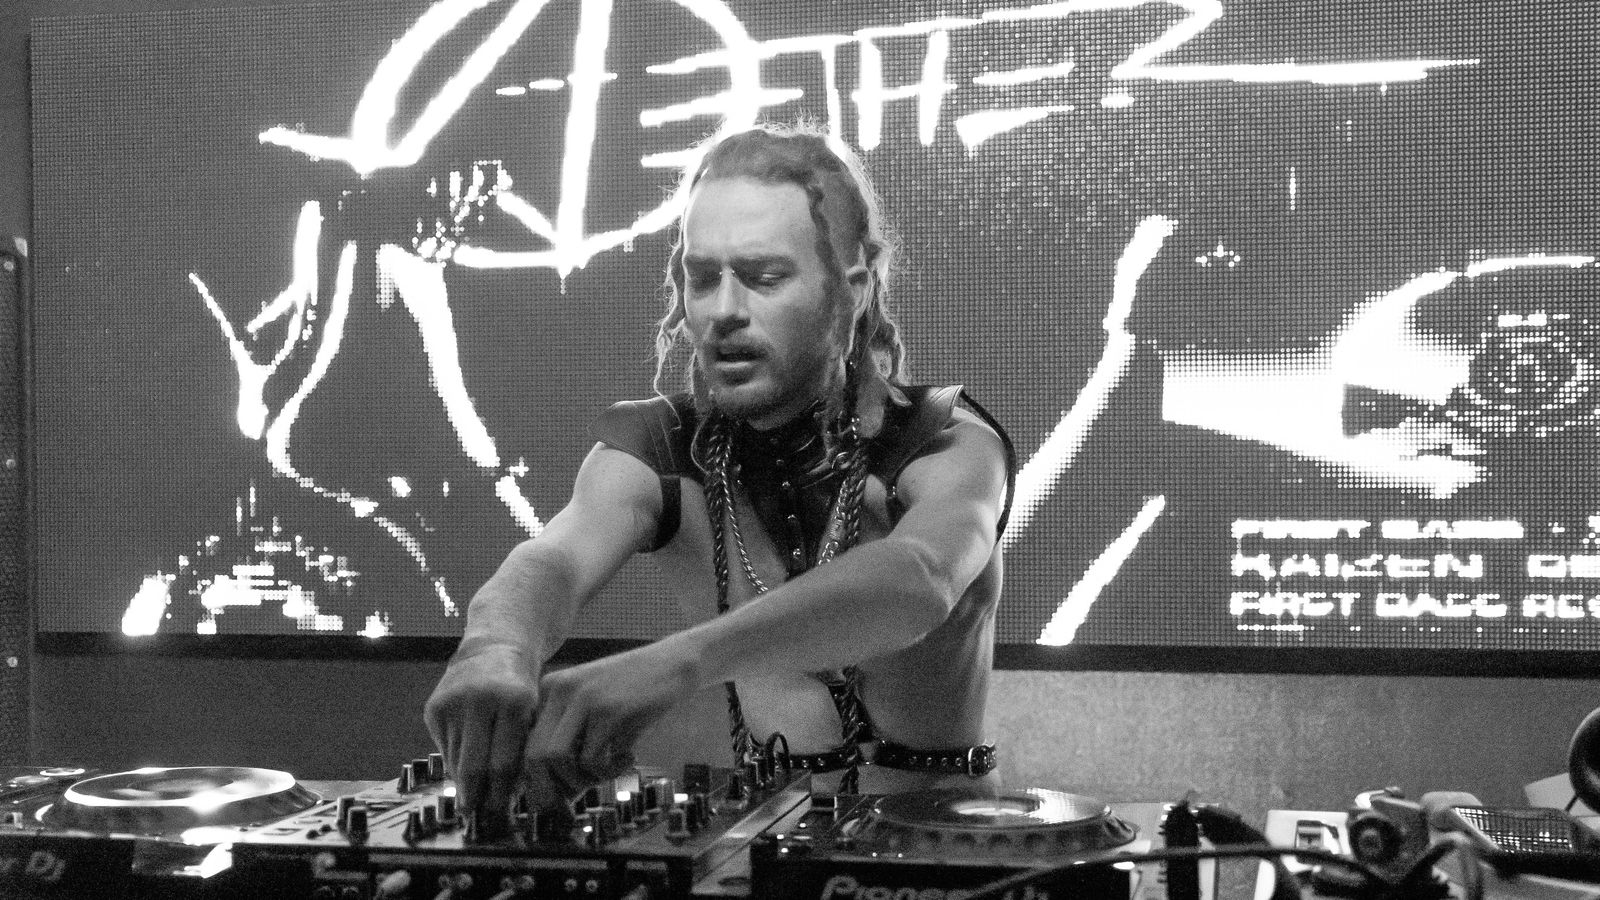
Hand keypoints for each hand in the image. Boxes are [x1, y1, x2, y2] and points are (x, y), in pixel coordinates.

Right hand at [423, 644, 538, 826]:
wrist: (493, 648)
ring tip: (473, 801)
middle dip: (478, 796)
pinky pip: (444, 748)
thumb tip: (509, 796)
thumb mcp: (532, 712)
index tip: (500, 811)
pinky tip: (463, 774)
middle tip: (481, 816)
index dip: (501, 792)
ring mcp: (453, 702)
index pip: (504, 762)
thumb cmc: (521, 688)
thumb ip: (522, 748)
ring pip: (456, 760)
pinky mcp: (434, 707)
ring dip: (464, 784)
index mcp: (513, 701)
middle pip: (475, 765)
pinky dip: (454, 763)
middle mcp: (480, 700)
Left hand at [522, 644, 699, 805]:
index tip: (555, 799)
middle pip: (536, 756)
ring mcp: (585, 699)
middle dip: (553, 788)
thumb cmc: (633, 693)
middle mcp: (560, 690)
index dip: (537, 780)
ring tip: (608, 772)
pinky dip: (610, 771)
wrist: (674, 663)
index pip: (527, 744)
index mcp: (551, 688)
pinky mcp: (610, 711)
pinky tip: (630, 757)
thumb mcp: (593, 707)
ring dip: (583, 780)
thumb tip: (551, 793)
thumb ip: (570, 739)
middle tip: (575, 800)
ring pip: (559, 760)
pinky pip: (593, 760)